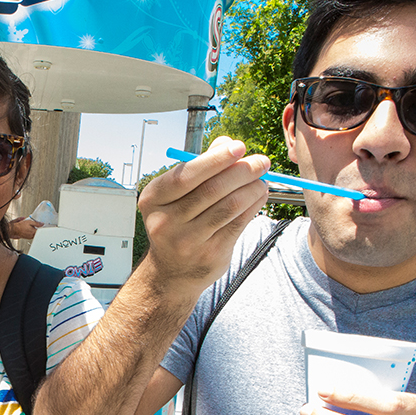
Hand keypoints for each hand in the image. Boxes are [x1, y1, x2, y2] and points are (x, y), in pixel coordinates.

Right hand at [8, 217, 41, 240]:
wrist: (15, 229)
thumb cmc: (21, 225)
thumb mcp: (30, 222)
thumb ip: (37, 223)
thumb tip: (42, 224)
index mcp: (33, 232)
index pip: (40, 232)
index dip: (42, 229)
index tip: (42, 227)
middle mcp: (32, 235)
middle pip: (38, 234)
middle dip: (38, 231)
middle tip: (37, 227)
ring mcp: (29, 237)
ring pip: (34, 235)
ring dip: (34, 232)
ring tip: (32, 228)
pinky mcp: (27, 238)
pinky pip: (31, 236)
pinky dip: (31, 234)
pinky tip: (29, 231)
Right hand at [136, 137, 268, 291]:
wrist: (172, 270)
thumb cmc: (177, 223)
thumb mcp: (178, 194)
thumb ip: (200, 167)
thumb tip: (226, 143)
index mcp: (154, 199)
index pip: (187, 175)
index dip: (216, 159)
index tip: (239, 147)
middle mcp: (166, 221)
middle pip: (211, 190)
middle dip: (241, 171)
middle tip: (260, 162)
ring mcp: (187, 241)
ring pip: (229, 206)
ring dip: (252, 188)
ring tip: (261, 179)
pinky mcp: (210, 254)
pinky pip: (238, 223)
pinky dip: (253, 205)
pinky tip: (258, 195)